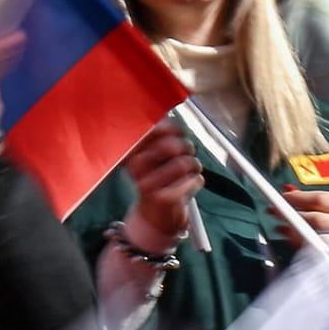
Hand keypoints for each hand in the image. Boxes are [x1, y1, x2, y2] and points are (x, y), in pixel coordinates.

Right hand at [123, 121, 201, 241]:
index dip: (172, 129)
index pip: (153, 130)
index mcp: (131, 153)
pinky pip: (195, 180)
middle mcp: (136, 167)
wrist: (155, 215)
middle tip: (186, 155)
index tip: (176, 134)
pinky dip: (197, 181)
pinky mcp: (165, 199)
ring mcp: (149, 184)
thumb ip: (161, 134)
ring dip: (194, 166)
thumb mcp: (153, 155)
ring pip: (186, 163)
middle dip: (186, 148)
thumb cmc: (158, 178)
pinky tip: (187, 186)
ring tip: (188, 172)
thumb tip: (170, 114)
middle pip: (173, 145)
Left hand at [280, 189, 328, 260]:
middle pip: (317, 221)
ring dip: (295, 236)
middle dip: (291, 216)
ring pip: (317, 243)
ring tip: (283, 229)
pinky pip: (324, 262)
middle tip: (274, 212)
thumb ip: (326, 201)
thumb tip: (289, 190)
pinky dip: (306, 254)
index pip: (323, 200)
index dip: (298, 198)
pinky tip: (298, 247)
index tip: (281, 197)